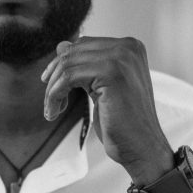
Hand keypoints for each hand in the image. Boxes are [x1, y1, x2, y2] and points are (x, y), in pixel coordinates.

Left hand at [41, 37, 171, 183]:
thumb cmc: (123, 122)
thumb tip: (60, 45)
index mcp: (129, 47)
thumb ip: (86, 65)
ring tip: (52, 109)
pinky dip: (55, 95)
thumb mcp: (101, 87)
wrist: (142, 148)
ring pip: (68, 64)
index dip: (62, 65)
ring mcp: (121, 58)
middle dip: (55, 77)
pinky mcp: (111, 73)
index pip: (83, 45)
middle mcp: (127, 47)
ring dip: (53, 89)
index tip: (51, 85)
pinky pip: (68, 77)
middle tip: (50, 101)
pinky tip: (55, 111)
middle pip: (73, 52)